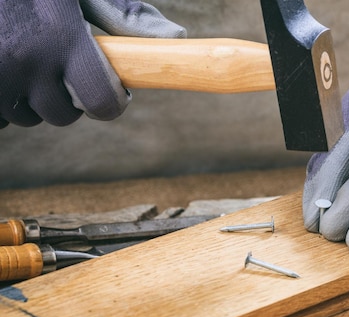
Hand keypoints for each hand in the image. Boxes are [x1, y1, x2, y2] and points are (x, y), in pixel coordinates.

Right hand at [0, 0, 184, 127]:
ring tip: (23, 57)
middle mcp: (24, 60)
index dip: (109, 102)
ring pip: (26, 116)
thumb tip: (175, 36)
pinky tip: (4, 69)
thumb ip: (121, 13)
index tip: (108, 92)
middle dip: (65, 96)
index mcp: (61, 37)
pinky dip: (3, 99)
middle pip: (62, 114)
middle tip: (56, 64)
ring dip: (30, 97)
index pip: (101, 102)